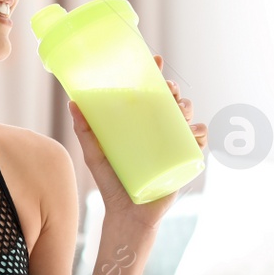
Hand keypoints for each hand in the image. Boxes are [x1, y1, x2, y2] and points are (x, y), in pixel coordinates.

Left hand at [69, 54, 206, 233]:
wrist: (127, 214)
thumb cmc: (111, 183)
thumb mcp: (95, 154)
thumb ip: (84, 131)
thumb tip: (72, 102)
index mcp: (140, 124)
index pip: (150, 93)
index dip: (155, 74)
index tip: (156, 60)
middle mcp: (158, 130)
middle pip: (172, 101)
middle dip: (174, 89)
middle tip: (167, 89)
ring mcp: (173, 144)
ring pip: (189, 117)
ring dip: (188, 107)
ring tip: (178, 109)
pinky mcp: (184, 161)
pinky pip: (199, 141)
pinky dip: (201, 133)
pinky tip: (194, 131)